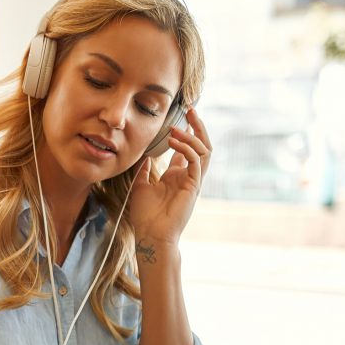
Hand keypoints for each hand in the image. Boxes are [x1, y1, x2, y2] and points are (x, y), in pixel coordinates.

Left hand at [127, 105, 212, 244]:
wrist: (151, 235)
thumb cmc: (145, 215)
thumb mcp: (141, 186)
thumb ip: (145, 171)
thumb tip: (146, 156)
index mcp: (176, 177)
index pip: (186, 150)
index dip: (185, 133)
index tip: (179, 118)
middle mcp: (187, 177)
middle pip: (200, 146)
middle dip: (197, 127)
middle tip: (190, 110)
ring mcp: (192, 181)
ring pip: (204, 151)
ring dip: (192, 135)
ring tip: (178, 126)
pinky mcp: (193, 186)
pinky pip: (196, 161)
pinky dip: (187, 148)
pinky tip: (174, 142)